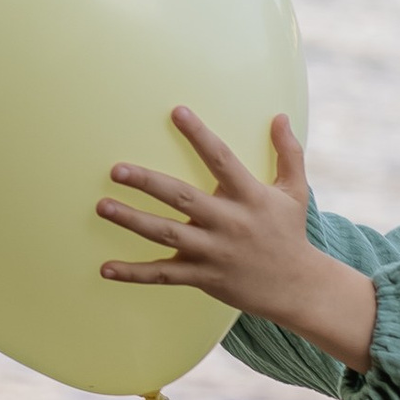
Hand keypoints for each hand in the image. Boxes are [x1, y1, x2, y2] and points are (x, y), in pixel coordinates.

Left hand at [98, 111, 378, 372]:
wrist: (296, 287)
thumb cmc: (290, 233)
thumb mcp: (295, 191)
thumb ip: (288, 153)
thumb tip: (280, 116)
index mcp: (250, 197)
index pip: (222, 159)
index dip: (200, 135)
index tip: (177, 111)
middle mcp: (229, 222)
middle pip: (182, 198)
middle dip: (148, 182)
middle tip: (116, 169)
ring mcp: (213, 252)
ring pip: (167, 235)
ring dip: (133, 221)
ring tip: (103, 206)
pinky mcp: (204, 277)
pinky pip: (164, 275)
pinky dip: (134, 273)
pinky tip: (105, 268)